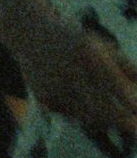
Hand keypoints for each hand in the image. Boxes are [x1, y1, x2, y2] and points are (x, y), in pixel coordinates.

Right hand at [14, 6, 136, 146]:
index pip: (114, 83)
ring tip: (117, 120)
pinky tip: (83, 101)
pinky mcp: (46, 99)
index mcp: (88, 53)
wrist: (30, 34)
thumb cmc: (76, 42)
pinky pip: (73, 115)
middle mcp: (69, 71)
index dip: (130, 100)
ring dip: (107, 122)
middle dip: (124, 123)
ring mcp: (55, 87)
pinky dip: (86, 115)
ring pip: (89, 117)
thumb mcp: (103, 46)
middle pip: (101, 108)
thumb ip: (127, 68)